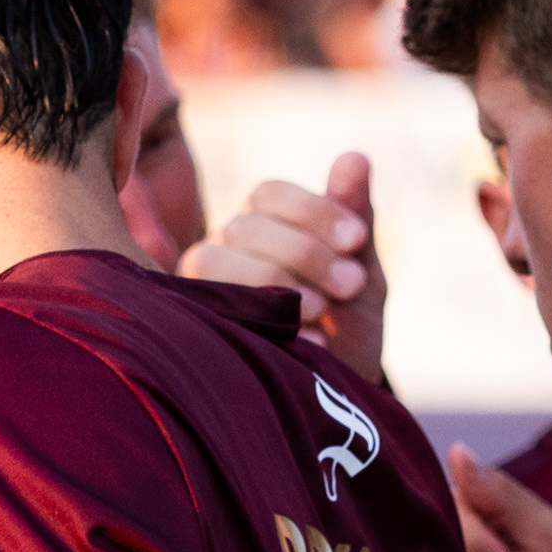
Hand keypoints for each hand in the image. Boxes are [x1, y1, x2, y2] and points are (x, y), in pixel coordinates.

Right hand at [178, 155, 386, 385]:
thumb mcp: (362, 270)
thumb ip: (356, 215)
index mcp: (262, 222)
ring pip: (215, 261)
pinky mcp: (190, 327)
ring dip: (273, 282)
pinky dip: (260, 324)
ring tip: (322, 312)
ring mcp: (200, 288)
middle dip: (305, 252)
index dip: (313, 211)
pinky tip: (306, 343)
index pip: (269, 195)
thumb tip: (356, 156)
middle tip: (352, 285)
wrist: (335, 394)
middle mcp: (223, 248)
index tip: (357, 239)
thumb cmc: (347, 324)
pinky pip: (209, 312)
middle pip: (246, 226)